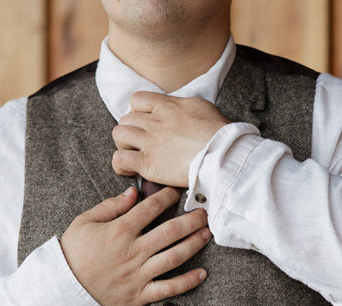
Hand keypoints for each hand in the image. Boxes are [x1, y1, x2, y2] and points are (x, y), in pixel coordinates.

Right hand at [59, 186, 211, 305]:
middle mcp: (133, 251)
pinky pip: (168, 289)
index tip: (178, 191)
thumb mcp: (84, 222)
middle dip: (191, 219)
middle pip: (170, 231)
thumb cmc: (72, 254)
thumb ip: (110, 206)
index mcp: (119, 231)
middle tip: (205, 211)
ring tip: (207, 234)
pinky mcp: (140, 295)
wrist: (62, 291)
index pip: (150, 208)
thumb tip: (133, 193)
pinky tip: (203, 274)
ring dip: (194, 244)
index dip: (167, 197)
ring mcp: (138, 274)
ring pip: (174, 257)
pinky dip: (187, 282)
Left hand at [111, 92, 230, 186]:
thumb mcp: (202, 108)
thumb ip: (184, 106)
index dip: (137, 111)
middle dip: (131, 130)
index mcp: (168, 106)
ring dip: (124, 145)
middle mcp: (155, 121)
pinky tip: (131, 170)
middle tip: (141, 143)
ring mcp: (150, 142)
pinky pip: (120, 159)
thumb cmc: (220, 135)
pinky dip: (121, 165)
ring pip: (119, 135)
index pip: (138, 99)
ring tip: (134, 155)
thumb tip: (179, 111)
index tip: (145, 122)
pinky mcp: (148, 163)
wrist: (222, 155)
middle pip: (126, 118)